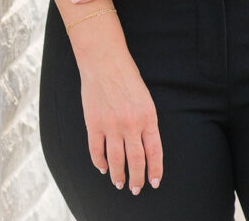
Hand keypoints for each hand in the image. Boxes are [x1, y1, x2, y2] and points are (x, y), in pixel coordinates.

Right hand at [80, 49, 162, 193]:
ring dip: (118, 176)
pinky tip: (103, 168)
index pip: (154, 152)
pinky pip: (97, 151)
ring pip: (116, 161)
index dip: (155, 170)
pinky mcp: (93, 123)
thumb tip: (143, 146)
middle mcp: (131, 124)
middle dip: (137, 179)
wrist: (104, 60)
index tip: (154, 182)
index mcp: (148, 116)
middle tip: (136, 189)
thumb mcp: (144, 98)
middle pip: (136, 161)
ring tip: (119, 183)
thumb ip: (145, 121)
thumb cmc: (126, 75)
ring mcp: (111, 125)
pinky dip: (100, 163)